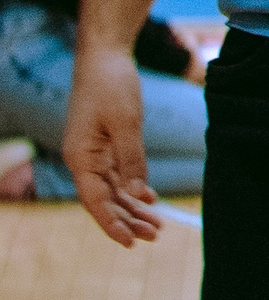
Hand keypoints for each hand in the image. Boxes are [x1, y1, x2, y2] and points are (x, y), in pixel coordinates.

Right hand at [65, 45, 160, 244]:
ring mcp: (94, 153)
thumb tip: (136, 194)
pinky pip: (119, 174)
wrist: (105, 57)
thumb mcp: (126, 122)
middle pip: (106, 200)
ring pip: (114, 189)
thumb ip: (131, 159)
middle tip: (154, 236)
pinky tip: (150, 199)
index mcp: (81, 158)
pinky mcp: (106, 144)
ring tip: (156, 225)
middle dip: (128, 220)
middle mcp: (84, 160)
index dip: (112, 223)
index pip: (95, 201)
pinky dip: (134, 187)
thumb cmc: (111, 85)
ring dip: (133, 207)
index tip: (130, 242)